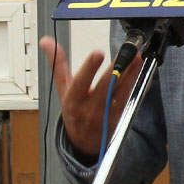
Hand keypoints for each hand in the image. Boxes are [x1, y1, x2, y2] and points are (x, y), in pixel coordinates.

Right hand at [39, 36, 141, 159]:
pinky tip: (137, 68)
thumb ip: (57, 63)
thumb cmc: (74, 109)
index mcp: (72, 100)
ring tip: (137, 57)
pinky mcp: (118, 116)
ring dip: (130, 73)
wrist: (83, 142)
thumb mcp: (63, 89)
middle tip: (126, 53)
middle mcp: (89, 108)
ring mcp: (105, 114)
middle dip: (116, 69)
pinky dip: (133, 81)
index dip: (89, 68)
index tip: (98, 53)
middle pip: (105, 86)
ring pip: (119, 91)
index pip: (80, 82)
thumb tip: (46, 41)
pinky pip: (127, 97)